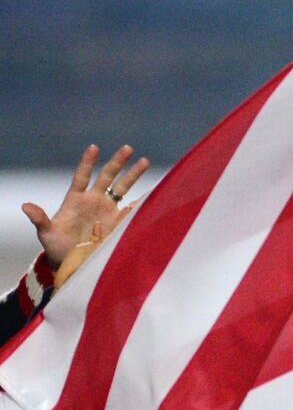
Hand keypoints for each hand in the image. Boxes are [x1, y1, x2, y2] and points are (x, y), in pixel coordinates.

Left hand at [21, 144, 149, 270]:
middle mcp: (94, 200)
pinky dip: (140, 201)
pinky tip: (151, 193)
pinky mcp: (118, 222)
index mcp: (76, 199)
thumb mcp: (46, 233)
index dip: (88, 162)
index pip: (83, 176)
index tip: (94, 148)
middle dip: (117, 162)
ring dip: (133, 174)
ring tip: (144, 161)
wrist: (73, 261)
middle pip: (107, 176)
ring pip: (122, 188)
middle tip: (127, 148)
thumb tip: (25, 206)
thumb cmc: (57, 246)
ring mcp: (107, 210)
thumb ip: (40, 219)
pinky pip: (130, 209)